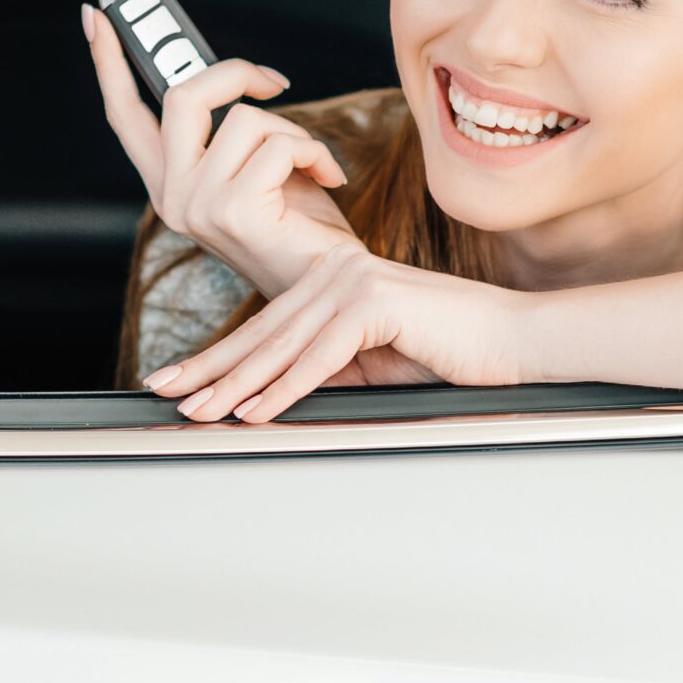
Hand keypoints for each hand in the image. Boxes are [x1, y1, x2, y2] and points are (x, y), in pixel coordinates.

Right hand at [83, 2, 360, 297]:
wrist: (335, 288)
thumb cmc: (301, 227)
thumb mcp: (254, 167)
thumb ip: (227, 132)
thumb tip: (230, 78)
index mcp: (169, 184)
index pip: (125, 115)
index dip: (109, 62)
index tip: (98, 16)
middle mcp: (171, 197)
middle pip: (182, 95)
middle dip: (237, 73)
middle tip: (275, 82)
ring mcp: (197, 207)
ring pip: (244, 119)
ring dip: (295, 133)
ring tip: (312, 166)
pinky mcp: (233, 211)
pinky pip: (279, 144)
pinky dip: (316, 153)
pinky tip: (328, 179)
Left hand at [142, 243, 534, 423]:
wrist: (514, 342)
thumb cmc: (451, 354)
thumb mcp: (371, 364)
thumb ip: (323, 370)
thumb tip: (270, 396)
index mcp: (332, 278)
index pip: (264, 325)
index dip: (218, 356)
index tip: (178, 380)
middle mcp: (336, 271)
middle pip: (263, 332)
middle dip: (212, 369)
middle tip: (168, 394)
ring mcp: (355, 282)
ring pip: (284, 345)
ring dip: (238, 385)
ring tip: (202, 411)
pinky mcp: (377, 303)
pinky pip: (323, 357)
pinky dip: (286, 388)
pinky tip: (257, 410)